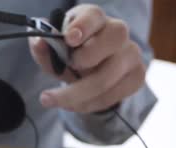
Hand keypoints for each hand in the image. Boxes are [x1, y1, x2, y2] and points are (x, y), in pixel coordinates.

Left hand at [29, 4, 146, 113]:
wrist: (91, 70)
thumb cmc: (70, 53)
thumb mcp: (52, 49)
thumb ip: (43, 47)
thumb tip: (38, 42)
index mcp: (94, 18)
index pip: (94, 15)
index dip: (83, 26)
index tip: (69, 38)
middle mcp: (118, 32)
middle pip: (112, 40)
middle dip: (85, 60)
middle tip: (64, 71)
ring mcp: (131, 54)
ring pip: (106, 78)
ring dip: (75, 95)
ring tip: (52, 100)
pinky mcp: (136, 77)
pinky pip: (111, 96)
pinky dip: (87, 104)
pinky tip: (73, 103)